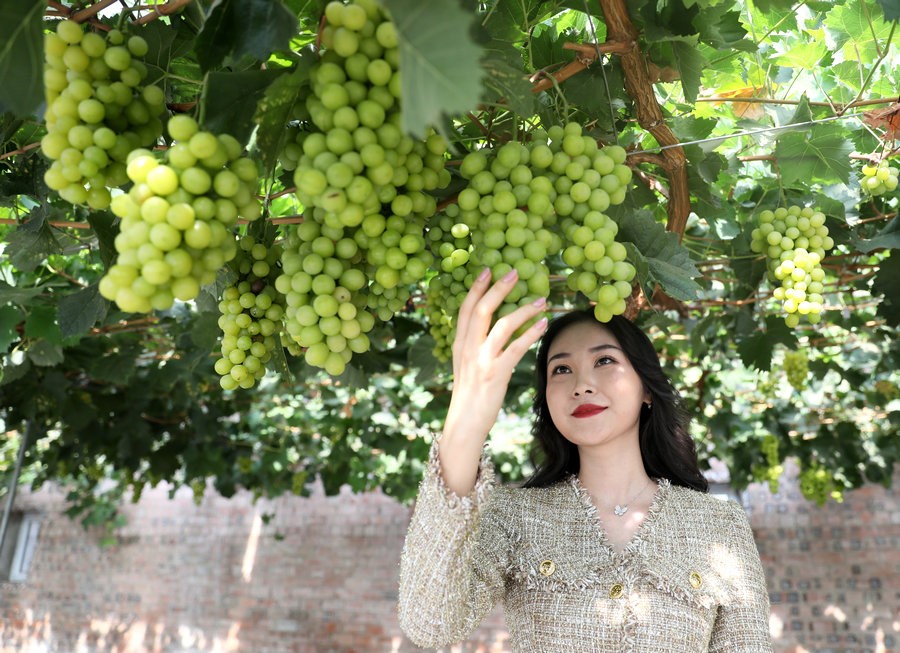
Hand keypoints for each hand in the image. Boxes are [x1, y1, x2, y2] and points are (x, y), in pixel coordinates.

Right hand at [438, 268, 547, 493]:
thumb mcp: (466, 367)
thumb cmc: (469, 396)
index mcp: (459, 344)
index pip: (465, 309)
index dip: (476, 288)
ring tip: (541, 300)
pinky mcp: (496, 374)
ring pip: (502, 326)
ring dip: (523, 310)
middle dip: (499, 289)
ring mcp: (481, 361)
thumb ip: (474, 346)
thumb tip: (491, 329)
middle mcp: (467, 349)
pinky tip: (543, 325)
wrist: (464, 424)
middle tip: (515, 272)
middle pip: (481, 310)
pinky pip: (516, 348)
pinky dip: (531, 333)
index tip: (487, 269)